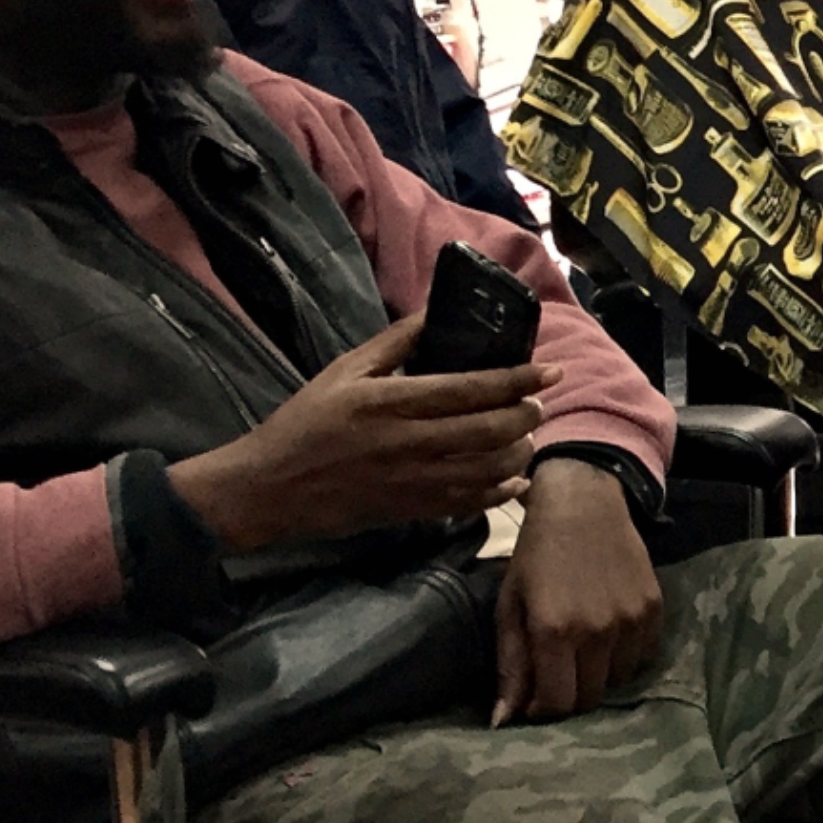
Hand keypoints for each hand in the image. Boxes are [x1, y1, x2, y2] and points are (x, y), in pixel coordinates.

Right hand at [168, 317, 548, 551]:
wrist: (270, 488)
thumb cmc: (305, 423)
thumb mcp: (343, 372)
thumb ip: (395, 342)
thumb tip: (436, 311)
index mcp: (388, 403)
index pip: (469, 389)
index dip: (516, 380)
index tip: (551, 371)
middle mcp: (406, 443)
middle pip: (489, 430)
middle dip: (527, 415)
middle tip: (537, 402)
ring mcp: (412, 482)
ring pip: (489, 470)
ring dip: (520, 451)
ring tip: (526, 435)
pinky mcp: (412, 511)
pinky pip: (471, 504)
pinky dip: (502, 490)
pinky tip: (513, 478)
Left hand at [492, 457, 660, 724]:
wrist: (583, 505)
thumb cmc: (536, 556)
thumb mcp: (511, 608)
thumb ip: (511, 667)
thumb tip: (503, 722)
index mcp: (554, 630)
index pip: (558, 704)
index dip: (544, 711)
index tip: (535, 699)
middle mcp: (597, 631)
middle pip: (590, 698)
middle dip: (569, 695)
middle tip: (557, 672)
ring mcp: (630, 621)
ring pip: (618, 679)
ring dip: (597, 674)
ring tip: (583, 649)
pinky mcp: (654, 609)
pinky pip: (641, 655)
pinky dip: (623, 655)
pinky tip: (607, 632)